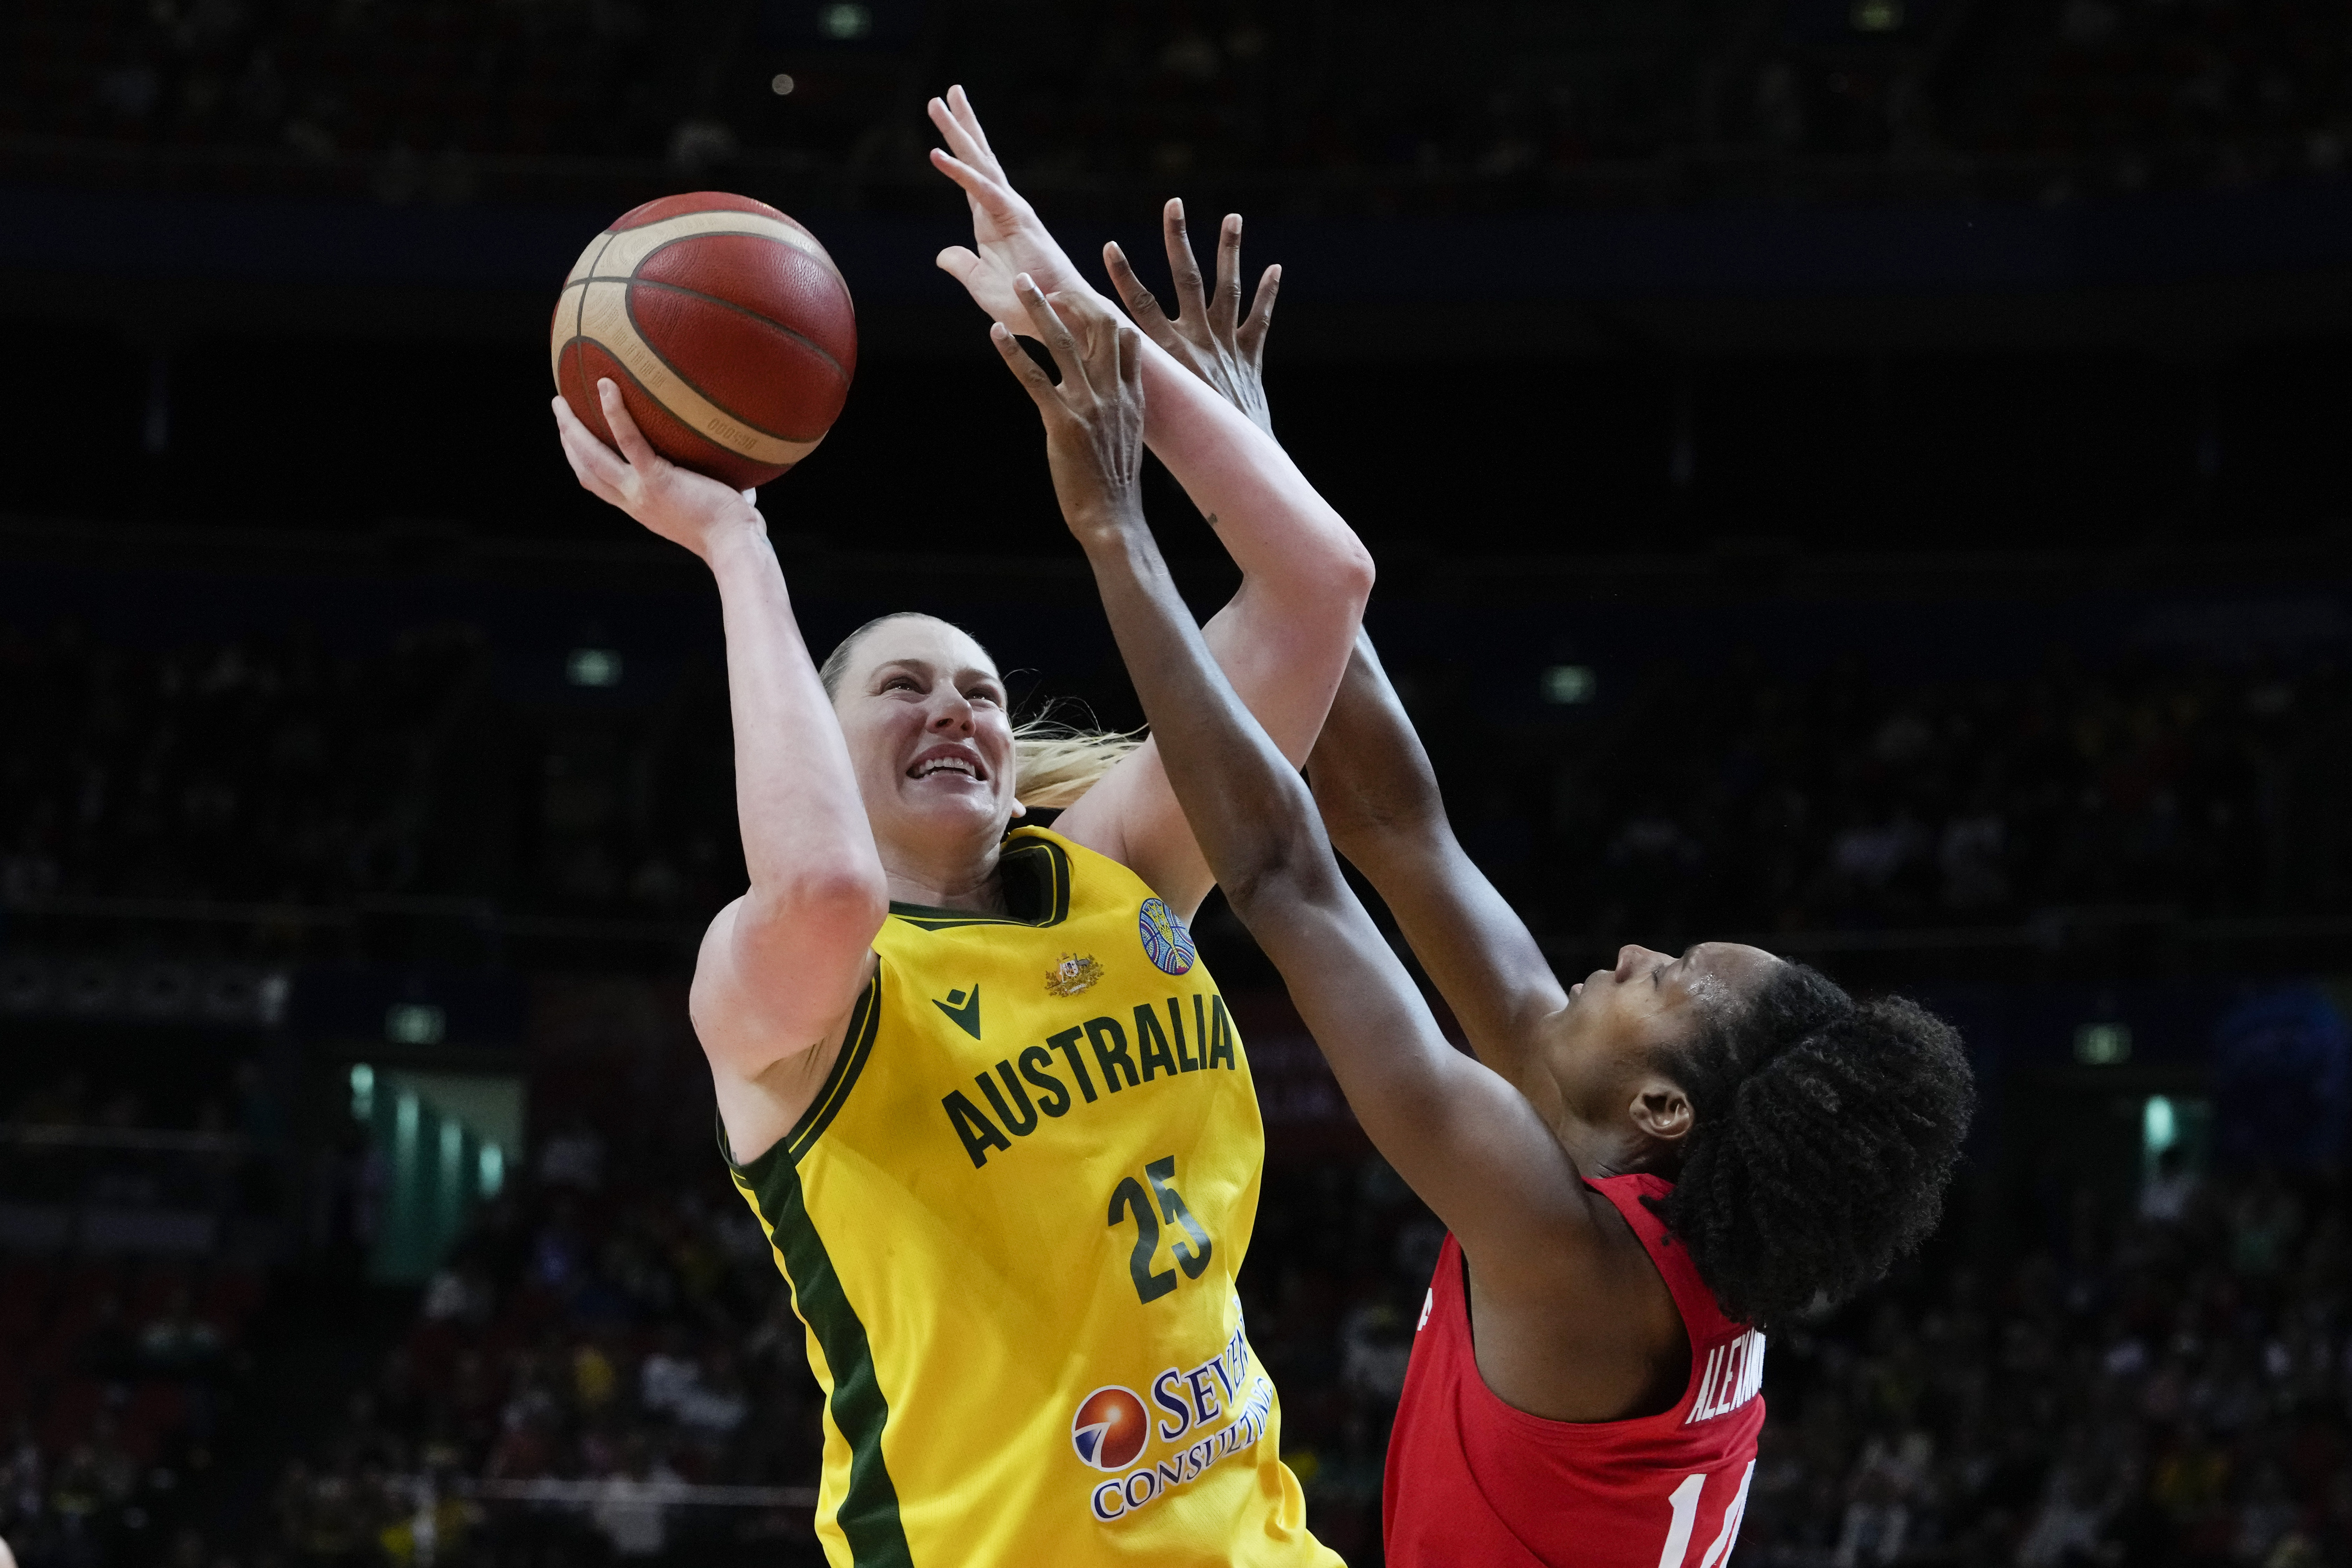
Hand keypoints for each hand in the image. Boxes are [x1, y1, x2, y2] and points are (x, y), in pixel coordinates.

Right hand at [552, 380, 764, 561]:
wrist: (735, 546)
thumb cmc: (734, 527)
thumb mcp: (710, 501)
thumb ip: (707, 479)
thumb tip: (729, 456)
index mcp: (641, 507)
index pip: (600, 484)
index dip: (581, 461)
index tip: (574, 439)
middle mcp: (633, 501)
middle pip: (586, 468)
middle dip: (568, 439)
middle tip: (559, 410)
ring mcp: (640, 491)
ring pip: (593, 456)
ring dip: (572, 427)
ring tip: (561, 399)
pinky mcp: (656, 480)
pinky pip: (629, 441)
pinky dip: (615, 413)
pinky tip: (608, 386)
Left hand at [928, 85, 1097, 335]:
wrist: (1059, 319)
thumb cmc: (1026, 304)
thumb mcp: (981, 285)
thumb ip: (962, 265)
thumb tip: (943, 254)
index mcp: (993, 222)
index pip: (972, 179)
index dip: (956, 152)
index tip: (940, 129)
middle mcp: (1003, 209)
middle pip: (979, 159)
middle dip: (961, 125)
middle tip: (945, 94)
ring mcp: (1011, 211)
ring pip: (980, 163)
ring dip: (959, 132)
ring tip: (941, 100)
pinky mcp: (1015, 221)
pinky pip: (982, 190)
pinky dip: (960, 172)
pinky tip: (937, 154)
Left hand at [988, 276, 1145, 549]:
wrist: (1113, 517)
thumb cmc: (1116, 483)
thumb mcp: (1128, 436)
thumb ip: (1119, 406)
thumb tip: (1104, 391)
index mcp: (1132, 395)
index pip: (1125, 337)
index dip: (1100, 310)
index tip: (1076, 296)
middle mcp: (1113, 393)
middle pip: (1097, 327)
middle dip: (1069, 297)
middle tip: (1041, 280)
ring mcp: (1089, 405)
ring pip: (1063, 343)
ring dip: (1039, 309)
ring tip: (1020, 285)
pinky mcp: (1063, 422)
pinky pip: (1034, 377)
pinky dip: (1013, 351)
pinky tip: (996, 332)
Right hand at [1105, 201, 1278, 436]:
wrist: (1230, 457)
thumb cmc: (1182, 441)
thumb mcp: (1147, 408)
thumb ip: (1125, 380)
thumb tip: (1088, 366)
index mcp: (1169, 354)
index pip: (1140, 306)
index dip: (1123, 276)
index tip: (1109, 246)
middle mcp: (1198, 341)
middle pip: (1187, 280)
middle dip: (1178, 239)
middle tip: (1175, 203)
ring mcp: (1226, 345)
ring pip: (1228, 289)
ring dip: (1230, 251)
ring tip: (1233, 217)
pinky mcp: (1248, 357)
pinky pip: (1260, 319)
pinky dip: (1268, 293)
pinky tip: (1276, 267)